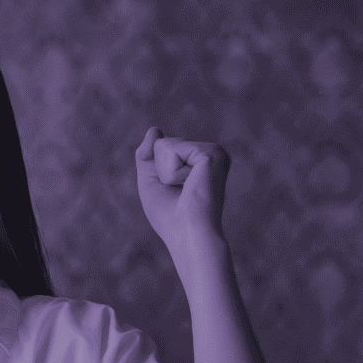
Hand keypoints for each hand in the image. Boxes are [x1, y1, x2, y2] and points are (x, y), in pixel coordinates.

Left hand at [134, 127, 230, 269]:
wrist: (188, 233)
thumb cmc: (170, 216)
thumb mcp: (152, 182)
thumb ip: (148, 155)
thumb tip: (154, 130)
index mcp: (201, 161)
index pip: (162, 148)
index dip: (157, 172)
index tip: (174, 191)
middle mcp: (211, 154)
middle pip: (162, 144)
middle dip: (160, 171)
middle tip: (179, 192)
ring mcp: (214, 152)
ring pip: (165, 145)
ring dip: (165, 171)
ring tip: (185, 188)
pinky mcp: (212, 153)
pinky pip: (171, 149)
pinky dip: (171, 171)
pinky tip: (189, 184)